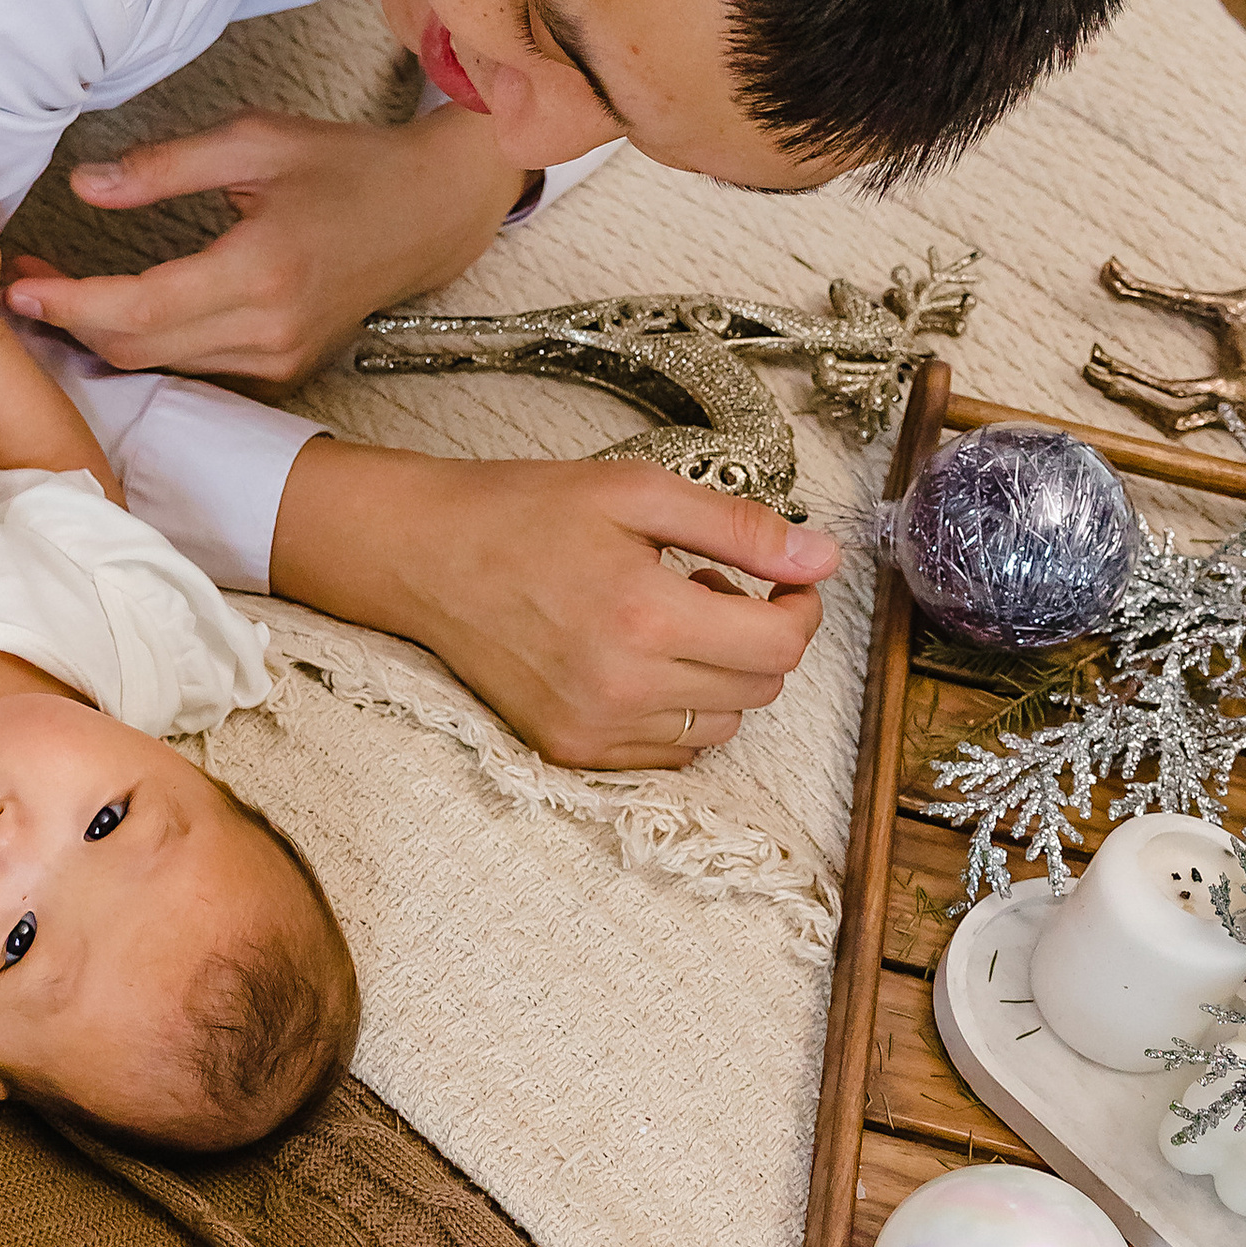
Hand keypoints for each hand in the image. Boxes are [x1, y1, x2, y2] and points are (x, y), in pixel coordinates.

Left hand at [4, 106, 528, 385]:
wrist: (429, 213)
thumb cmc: (345, 167)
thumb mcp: (254, 142)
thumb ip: (164, 167)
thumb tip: (85, 185)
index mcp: (261, 270)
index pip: (139, 308)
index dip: (69, 302)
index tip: (18, 284)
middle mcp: (268, 329)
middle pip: (137, 348)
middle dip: (71, 322)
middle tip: (25, 282)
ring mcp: (278, 358)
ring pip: (160, 365)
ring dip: (101, 335)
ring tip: (58, 293)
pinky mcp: (283, 368)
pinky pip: (193, 366)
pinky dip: (146, 344)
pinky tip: (116, 310)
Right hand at [272, 438, 840, 770]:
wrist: (423, 556)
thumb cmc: (523, 512)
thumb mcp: (638, 492)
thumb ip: (740, 527)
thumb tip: (823, 555)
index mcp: (644, 616)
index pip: (780, 643)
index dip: (800, 606)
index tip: (785, 578)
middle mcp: (622, 687)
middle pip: (760, 687)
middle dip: (760, 635)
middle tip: (714, 583)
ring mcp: (593, 728)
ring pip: (722, 726)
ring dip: (722, 676)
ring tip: (672, 620)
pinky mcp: (569, 750)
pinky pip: (671, 754)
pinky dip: (679, 712)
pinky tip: (643, 661)